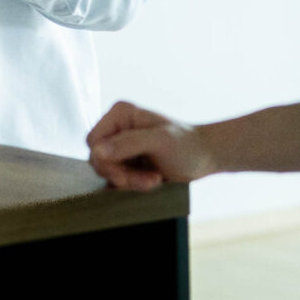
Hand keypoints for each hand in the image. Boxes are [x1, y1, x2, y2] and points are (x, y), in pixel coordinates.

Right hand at [87, 101, 217, 191]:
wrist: (205, 157)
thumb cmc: (188, 144)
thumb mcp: (160, 141)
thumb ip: (128, 143)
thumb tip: (97, 152)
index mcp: (120, 114)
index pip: (94, 141)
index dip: (107, 161)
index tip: (129, 174)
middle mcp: (116, 128)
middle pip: (98, 159)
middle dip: (122, 175)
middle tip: (149, 180)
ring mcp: (120, 146)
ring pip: (107, 172)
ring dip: (130, 181)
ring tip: (154, 180)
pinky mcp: (126, 162)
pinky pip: (115, 179)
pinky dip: (132, 185)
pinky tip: (151, 181)